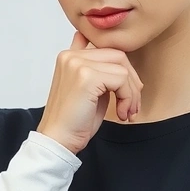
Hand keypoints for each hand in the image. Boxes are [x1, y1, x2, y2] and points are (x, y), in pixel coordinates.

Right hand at [36, 31, 142, 152]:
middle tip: (132, 104)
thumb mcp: (87, 88)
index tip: (124, 92)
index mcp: (69, 56)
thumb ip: (98, 71)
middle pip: (119, 56)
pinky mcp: (86, 77)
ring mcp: (78, 64)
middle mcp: (71, 56)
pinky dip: (127, 99)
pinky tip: (120, 113)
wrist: (58, 140)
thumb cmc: (73, 120)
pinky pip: (122, 80)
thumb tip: (123, 66)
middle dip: (132, 82)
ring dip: (131, 93)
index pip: (108, 50)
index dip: (122, 71)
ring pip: (123, 69)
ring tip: (126, 111)